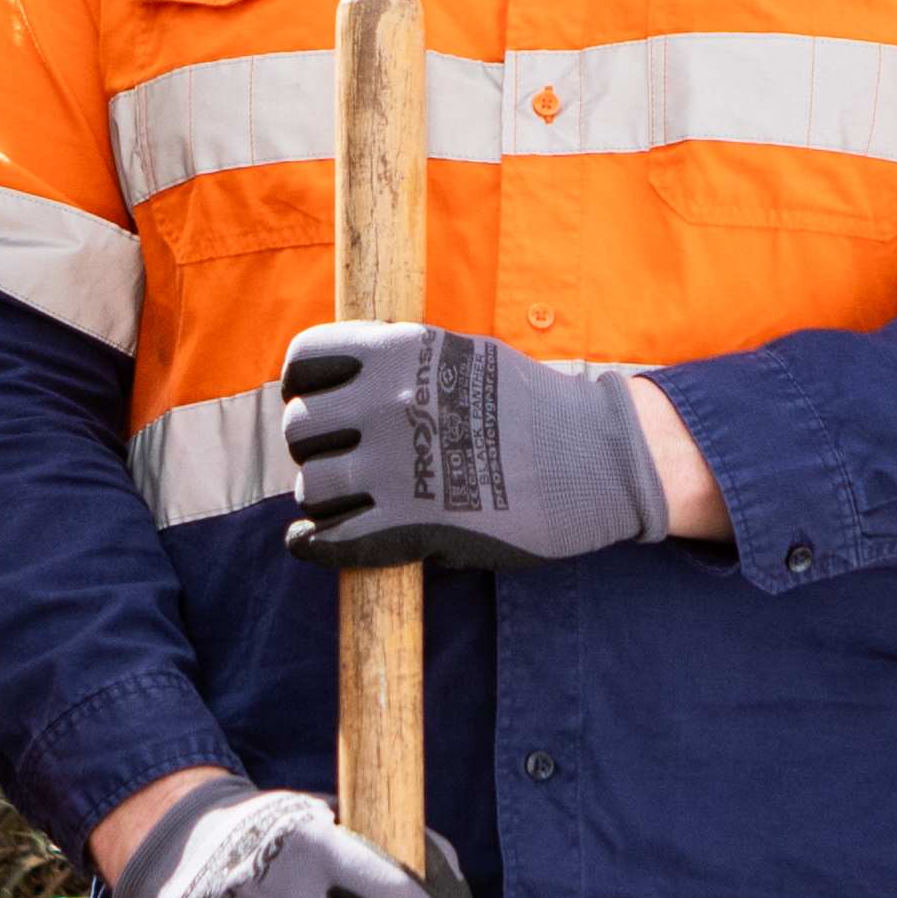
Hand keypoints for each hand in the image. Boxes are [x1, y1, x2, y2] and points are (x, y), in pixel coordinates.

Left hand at [279, 321, 673, 573]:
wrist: (596, 458)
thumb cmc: (536, 408)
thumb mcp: (465, 358)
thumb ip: (405, 367)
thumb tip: (353, 385)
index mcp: (400, 352)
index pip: (306, 362)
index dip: (302, 387)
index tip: (316, 404)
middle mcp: (387, 403)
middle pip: (300, 429)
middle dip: (315, 448)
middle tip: (342, 460)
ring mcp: (394, 466)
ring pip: (310, 487)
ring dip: (322, 498)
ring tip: (346, 503)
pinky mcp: (408, 525)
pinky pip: (330, 539)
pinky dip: (315, 545)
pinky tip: (316, 543)